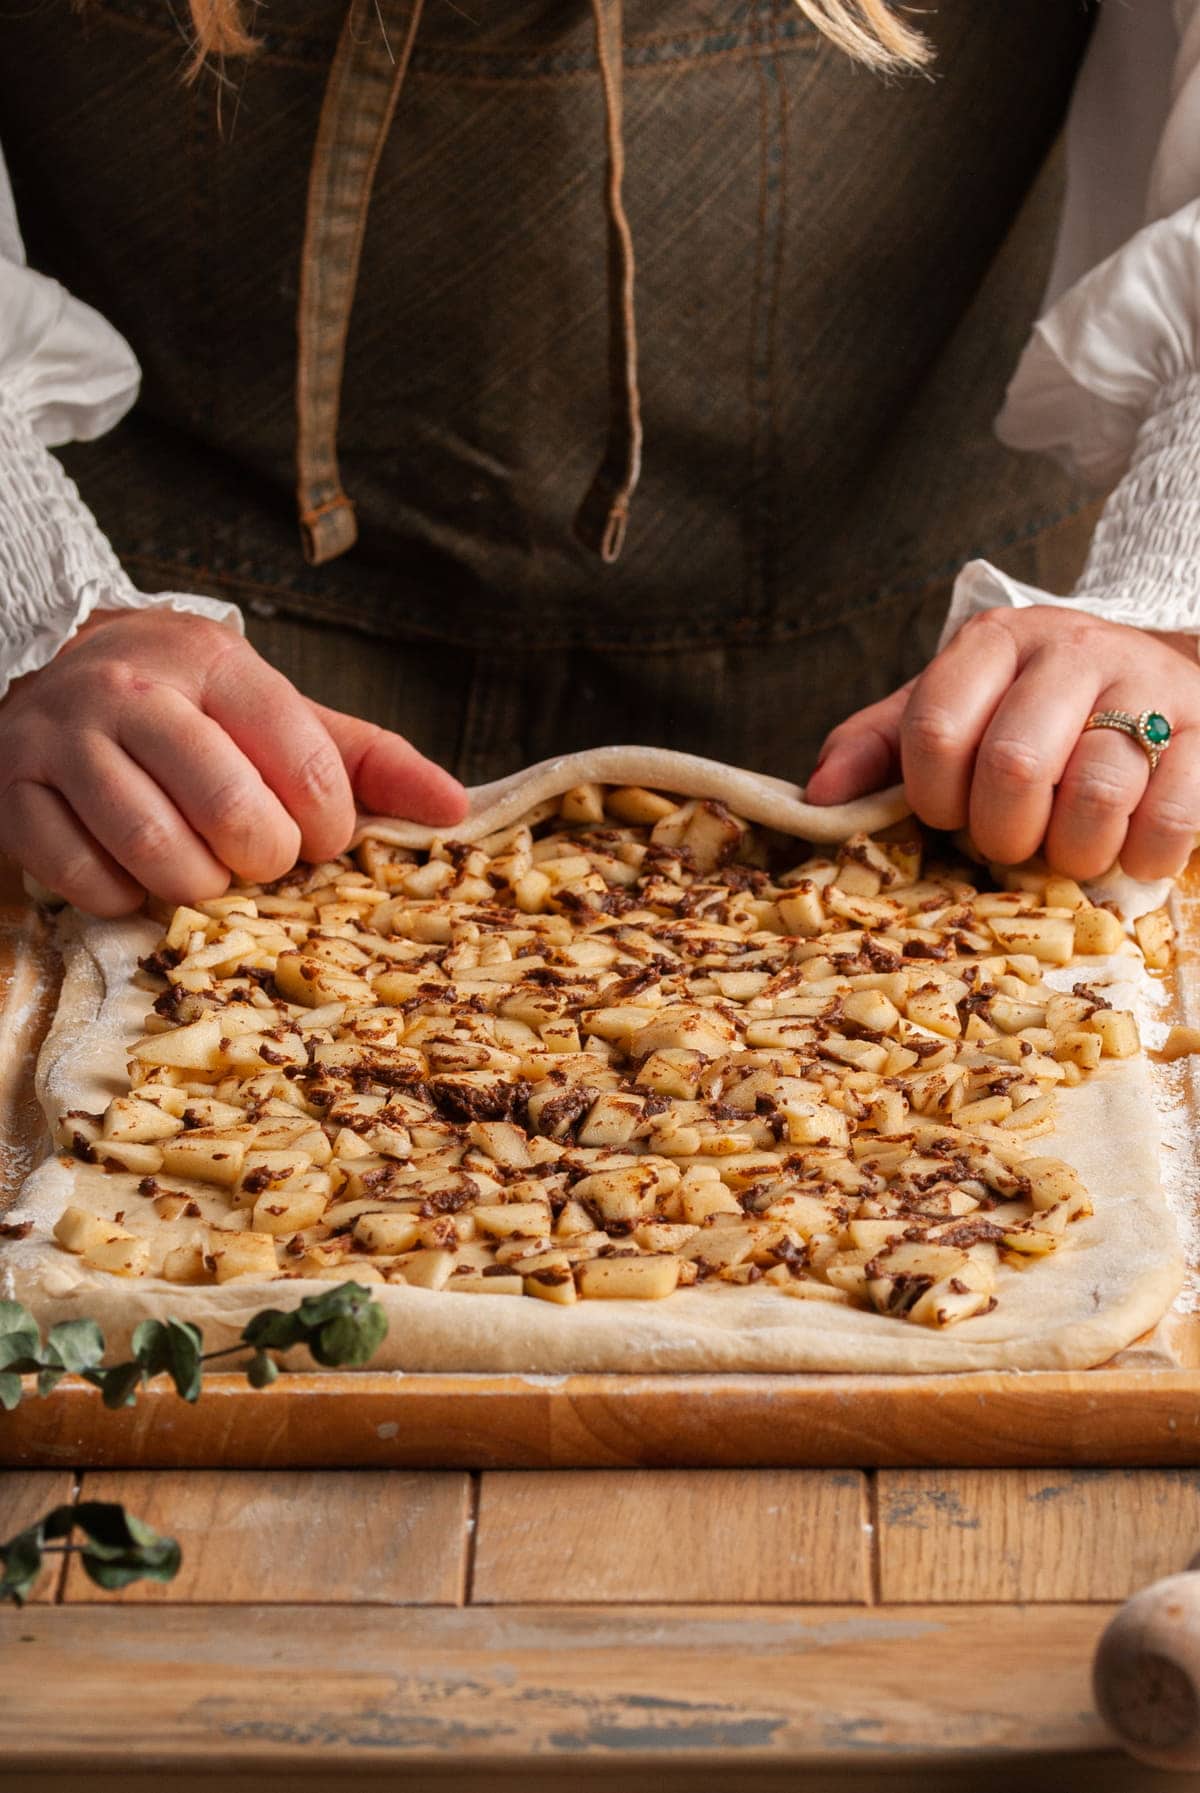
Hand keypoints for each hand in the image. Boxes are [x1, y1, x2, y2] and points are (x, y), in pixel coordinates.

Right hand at [0, 608, 467, 915]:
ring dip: (199, 888)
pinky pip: (85, 880)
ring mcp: (63, 742)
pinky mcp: (12, 795)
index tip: (319, 835)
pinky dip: (125, 899)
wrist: (53, 670)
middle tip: (260, 857)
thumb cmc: (192, 712)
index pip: (302, 761)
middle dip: (264, 860)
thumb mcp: (280, 715)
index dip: (328, 825)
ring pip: (156, 854)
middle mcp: (133, 692)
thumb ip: (368, 761)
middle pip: (232, 814)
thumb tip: (458, 809)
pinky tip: (138, 876)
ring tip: (206, 871)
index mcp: (214, 663)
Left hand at [805, 607, 1199, 880]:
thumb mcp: (952, 712)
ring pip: (1095, 792)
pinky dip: (1144, 855)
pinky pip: (1173, 812)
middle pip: (1013, 764)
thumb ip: (880, 748)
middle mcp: (1071, 650)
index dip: (934, 796)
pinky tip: (1131, 855)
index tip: (949, 815)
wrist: (1155, 678)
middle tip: (1012, 844)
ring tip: (1071, 851)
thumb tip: (817, 797)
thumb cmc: (1034, 712)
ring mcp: (1147, 685)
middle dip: (1002, 833)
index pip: (934, 727)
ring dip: (1073, 852)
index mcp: (993, 644)